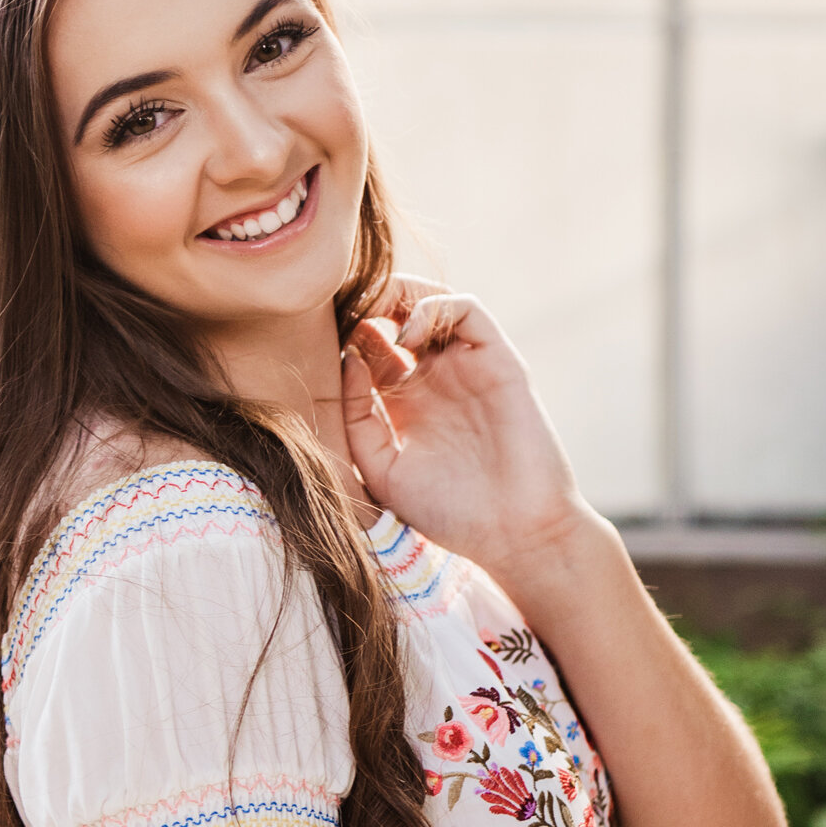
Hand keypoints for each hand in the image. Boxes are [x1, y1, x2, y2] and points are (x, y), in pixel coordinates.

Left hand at [341, 276, 596, 597]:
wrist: (512, 533)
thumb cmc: (448, 512)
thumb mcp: (381, 469)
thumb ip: (356, 417)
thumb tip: (347, 357)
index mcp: (401, 403)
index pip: (367, 347)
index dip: (341, 333)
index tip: (312, 334)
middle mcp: (433, 377)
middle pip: (395, 315)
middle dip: (367, 301)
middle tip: (339, 304)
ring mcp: (466, 366)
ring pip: (431, 301)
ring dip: (398, 293)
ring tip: (370, 308)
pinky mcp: (498, 360)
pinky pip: (467, 310)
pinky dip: (434, 308)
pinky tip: (408, 336)